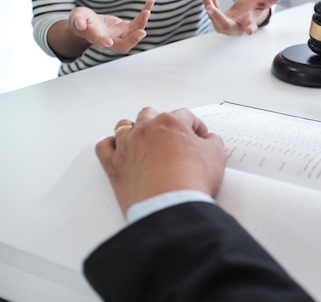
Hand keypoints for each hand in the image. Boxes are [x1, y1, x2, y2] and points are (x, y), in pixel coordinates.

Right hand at [68, 0, 153, 51]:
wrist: (89, 23)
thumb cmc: (80, 21)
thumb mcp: (76, 18)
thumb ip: (77, 21)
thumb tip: (80, 25)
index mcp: (96, 38)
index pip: (101, 43)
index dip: (104, 42)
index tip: (109, 42)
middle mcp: (111, 40)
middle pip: (123, 46)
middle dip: (133, 40)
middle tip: (141, 32)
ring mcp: (120, 35)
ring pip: (134, 34)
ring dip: (142, 23)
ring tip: (147, 11)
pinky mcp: (127, 28)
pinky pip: (138, 22)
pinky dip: (144, 13)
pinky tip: (150, 2)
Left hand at [95, 107, 226, 215]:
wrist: (171, 207)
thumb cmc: (192, 181)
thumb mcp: (216, 155)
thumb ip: (212, 141)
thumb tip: (208, 139)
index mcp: (171, 122)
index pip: (185, 115)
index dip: (195, 126)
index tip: (199, 137)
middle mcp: (146, 129)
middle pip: (151, 114)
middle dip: (162, 123)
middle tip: (172, 137)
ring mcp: (127, 145)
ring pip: (124, 125)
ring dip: (134, 129)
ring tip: (143, 139)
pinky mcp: (113, 165)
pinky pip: (104, 147)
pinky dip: (110, 145)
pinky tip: (119, 149)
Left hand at [199, 0, 284, 34]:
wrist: (246, 13)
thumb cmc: (255, 9)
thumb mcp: (263, 2)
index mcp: (248, 24)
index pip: (249, 27)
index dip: (250, 29)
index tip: (249, 32)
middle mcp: (235, 27)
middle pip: (224, 24)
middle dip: (216, 16)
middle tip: (209, 7)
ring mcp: (224, 23)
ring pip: (213, 14)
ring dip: (207, 0)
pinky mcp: (217, 17)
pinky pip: (211, 7)